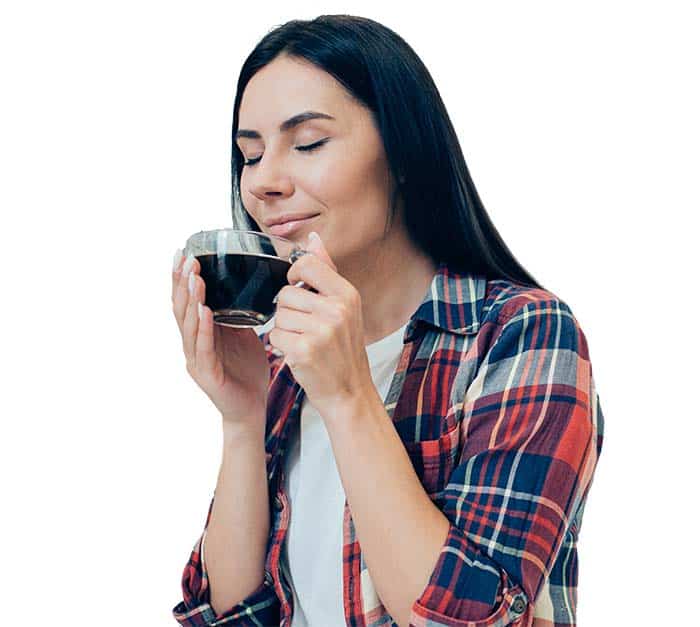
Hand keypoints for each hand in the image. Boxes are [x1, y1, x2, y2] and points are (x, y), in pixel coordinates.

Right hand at [171, 250, 268, 426]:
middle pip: (181, 309)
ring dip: (192, 300)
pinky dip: (203, 328)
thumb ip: (236, 316)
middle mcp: (193, 345)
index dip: (182, 279)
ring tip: (195, 278)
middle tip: (185, 258)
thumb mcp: (243, 336)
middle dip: (182, 282)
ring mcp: (197, 360)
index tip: (183, 253)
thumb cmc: (247, 372)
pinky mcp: (207, 374)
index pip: (186, 302)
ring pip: (188, 325)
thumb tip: (242, 288)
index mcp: (201, 334)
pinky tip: (205, 311)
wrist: (252, 408)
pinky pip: (203, 348)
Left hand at [269, 232, 371, 417]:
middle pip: (286, 292)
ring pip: (278, 315)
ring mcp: (321, 331)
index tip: (298, 288)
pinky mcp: (304, 350)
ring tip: (304, 340)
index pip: (306, 264)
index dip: (293, 275)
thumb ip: (326, 270)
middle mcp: (336, 310)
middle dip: (288, 310)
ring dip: (284, 329)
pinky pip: (275, 335)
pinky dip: (281, 346)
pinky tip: (299, 353)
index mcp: (347, 294)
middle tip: (306, 327)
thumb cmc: (344, 349)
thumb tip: (313, 238)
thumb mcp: (344, 306)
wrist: (349, 391)